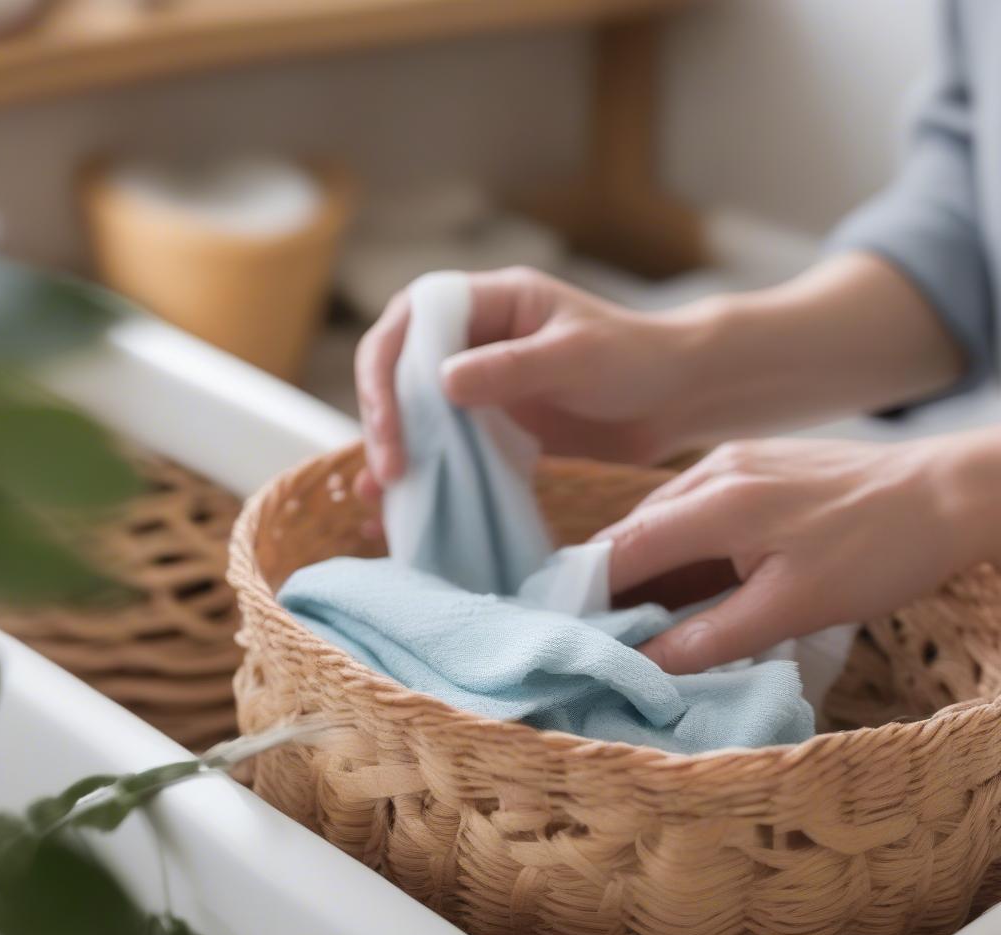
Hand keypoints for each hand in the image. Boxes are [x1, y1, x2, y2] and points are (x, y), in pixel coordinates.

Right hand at [354, 266, 715, 498]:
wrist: (677, 399)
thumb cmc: (636, 358)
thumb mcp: (578, 355)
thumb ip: (514, 366)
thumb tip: (442, 383)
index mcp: (489, 302)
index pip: (410, 321)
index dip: (386, 369)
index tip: (391, 421)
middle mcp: (474, 341)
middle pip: (400, 373)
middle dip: (386, 421)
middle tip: (389, 473)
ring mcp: (481, 388)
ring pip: (416, 416)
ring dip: (396, 453)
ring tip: (380, 498)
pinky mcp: (494, 430)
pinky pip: (448, 451)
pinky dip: (428, 478)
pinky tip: (410, 509)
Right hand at [597, 432, 1000, 673]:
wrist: (949, 491)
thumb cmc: (879, 550)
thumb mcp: (795, 607)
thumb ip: (713, 636)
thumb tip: (645, 665)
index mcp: (717, 504)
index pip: (624, 548)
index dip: (587, 590)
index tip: (563, 627)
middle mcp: (712, 472)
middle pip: (634, 529)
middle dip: (608, 580)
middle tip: (592, 629)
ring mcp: (733, 463)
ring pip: (662, 517)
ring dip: (642, 563)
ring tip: (629, 614)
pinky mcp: (753, 465)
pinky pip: (694, 507)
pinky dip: (677, 546)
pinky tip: (682, 580)